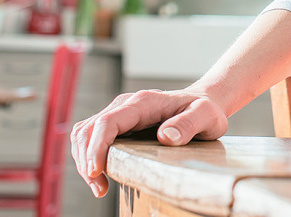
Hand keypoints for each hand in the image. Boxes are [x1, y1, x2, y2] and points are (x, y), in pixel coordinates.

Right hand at [69, 89, 228, 197]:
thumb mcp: (206, 115)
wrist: (202, 101)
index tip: (96, 172)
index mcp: (143, 102)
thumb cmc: (205, 109)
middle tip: (100, 188)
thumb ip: (189, 123)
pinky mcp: (117, 124)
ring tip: (99, 187)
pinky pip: (92, 138)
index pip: (108, 122)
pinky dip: (89, 157)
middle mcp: (126, 105)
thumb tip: (166, 137)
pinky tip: (101, 175)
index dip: (97, 147)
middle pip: (89, 129)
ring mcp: (119, 113)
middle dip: (87, 160)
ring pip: (85, 134)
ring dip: (84, 160)